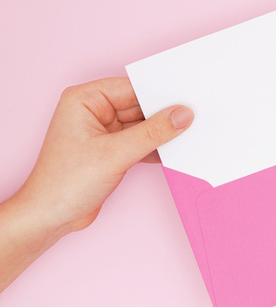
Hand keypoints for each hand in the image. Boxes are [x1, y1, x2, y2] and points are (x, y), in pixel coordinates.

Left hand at [16, 77, 193, 235]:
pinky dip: (155, 148)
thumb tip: (181, 115)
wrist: (50, 218)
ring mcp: (102, 132)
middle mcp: (93, 111)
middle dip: (164, 115)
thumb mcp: (115, 154)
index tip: (187, 99)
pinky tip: (173, 151)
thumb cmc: (64, 183)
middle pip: (139, 106)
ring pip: (142, 125)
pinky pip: (140, 142)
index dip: (159, 94)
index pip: (131, 88)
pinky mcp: (111, 151)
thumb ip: (152, 133)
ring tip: (188, 135)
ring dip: (161, 134)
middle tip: (194, 117)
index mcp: (84, 100)